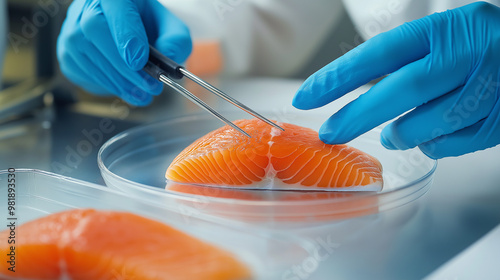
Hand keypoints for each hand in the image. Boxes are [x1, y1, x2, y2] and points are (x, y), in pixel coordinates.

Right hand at [57, 0, 191, 105]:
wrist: (130, 34)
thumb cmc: (149, 28)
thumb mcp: (171, 29)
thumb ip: (175, 41)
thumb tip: (168, 56)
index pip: (114, 5)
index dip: (125, 33)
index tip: (139, 61)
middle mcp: (86, 5)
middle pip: (94, 30)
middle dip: (123, 66)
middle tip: (149, 86)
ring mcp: (71, 28)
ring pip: (84, 53)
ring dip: (117, 81)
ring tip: (142, 94)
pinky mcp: (66, 53)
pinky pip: (79, 70)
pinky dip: (104, 85)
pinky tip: (124, 88)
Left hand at [293, 2, 499, 158]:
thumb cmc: (477, 47)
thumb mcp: (442, 37)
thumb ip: (404, 62)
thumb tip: (360, 104)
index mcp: (446, 30)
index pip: (381, 53)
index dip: (338, 77)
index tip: (305, 96)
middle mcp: (469, 56)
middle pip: (403, 90)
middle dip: (358, 115)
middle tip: (330, 133)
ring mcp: (490, 90)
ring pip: (429, 124)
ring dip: (401, 135)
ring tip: (390, 135)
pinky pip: (453, 144)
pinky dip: (432, 145)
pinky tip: (430, 134)